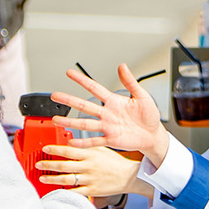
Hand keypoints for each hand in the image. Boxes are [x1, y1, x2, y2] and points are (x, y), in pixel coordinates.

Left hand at [37, 145, 151, 200]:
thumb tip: (70, 144)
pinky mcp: (92, 190)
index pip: (69, 150)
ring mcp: (89, 179)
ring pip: (67, 179)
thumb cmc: (115, 162)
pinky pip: (75, 192)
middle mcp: (88, 166)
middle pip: (64, 165)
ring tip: (42, 177)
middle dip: (48, 164)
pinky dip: (64, 192)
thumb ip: (86, 147)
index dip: (55, 149)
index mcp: (90, 154)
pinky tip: (56, 191)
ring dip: (52, 178)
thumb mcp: (101, 149)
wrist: (129, 176)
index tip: (44, 149)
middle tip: (37, 164)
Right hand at [52, 64, 170, 164]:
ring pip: (85, 123)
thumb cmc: (149, 116)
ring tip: (56, 119)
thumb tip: (122, 66)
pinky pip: (94, 141)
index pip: (94, 88)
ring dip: (70, 122)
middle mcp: (107, 114)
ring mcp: (107, 127)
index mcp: (114, 101)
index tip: (69, 73)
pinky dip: (83, 142)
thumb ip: (131, 82)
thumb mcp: (142, 96)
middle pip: (84, 105)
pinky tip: (72, 141)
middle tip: (55, 95)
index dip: (82, 80)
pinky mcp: (110, 139)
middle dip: (69, 100)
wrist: (153, 135)